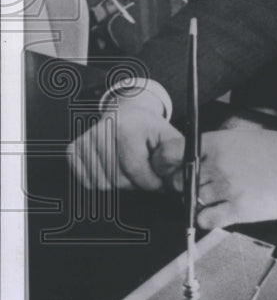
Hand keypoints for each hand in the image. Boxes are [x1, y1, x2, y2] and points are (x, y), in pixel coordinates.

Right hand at [67, 103, 182, 190]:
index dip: (152, 182)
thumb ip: (177, 158)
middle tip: (146, 172)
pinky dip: (105, 181)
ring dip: (122, 183)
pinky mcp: (74, 150)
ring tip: (131, 167)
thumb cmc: (149, 130)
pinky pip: (89, 183)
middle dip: (137, 183)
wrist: (126, 115)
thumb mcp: (169, 137)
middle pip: (119, 180)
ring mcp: (84, 141)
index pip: (137, 171)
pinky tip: (115, 167)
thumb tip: (180, 180)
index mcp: (126, 127)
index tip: (160, 180)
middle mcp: (100, 132)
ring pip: (104, 184)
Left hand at [150, 122, 276, 228]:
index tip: (171, 170)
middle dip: (185, 186)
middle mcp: (218, 164)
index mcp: (216, 142)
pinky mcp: (239, 208)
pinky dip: (209, 219)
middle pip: (178, 182)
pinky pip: (205, 220)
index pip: (170, 153)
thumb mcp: (241, 137)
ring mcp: (227, 187)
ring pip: (192, 202)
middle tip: (202, 187)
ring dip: (201, 202)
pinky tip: (222, 211)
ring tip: (221, 197)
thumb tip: (188, 159)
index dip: (165, 164)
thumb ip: (214, 146)